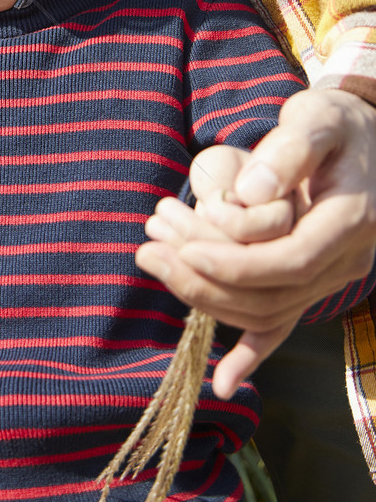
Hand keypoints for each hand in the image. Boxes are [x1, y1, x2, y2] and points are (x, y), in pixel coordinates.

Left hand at [136, 89, 375, 397]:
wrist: (366, 136)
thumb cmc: (337, 121)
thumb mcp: (317, 118)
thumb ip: (289, 150)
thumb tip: (250, 193)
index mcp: (350, 222)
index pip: (289, 261)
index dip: (235, 264)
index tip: (185, 252)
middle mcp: (347, 260)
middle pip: (272, 294)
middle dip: (204, 280)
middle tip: (148, 250)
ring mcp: (332, 276)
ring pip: (269, 310)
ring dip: (207, 297)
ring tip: (154, 260)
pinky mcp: (314, 280)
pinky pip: (285, 322)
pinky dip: (253, 352)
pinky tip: (223, 384)